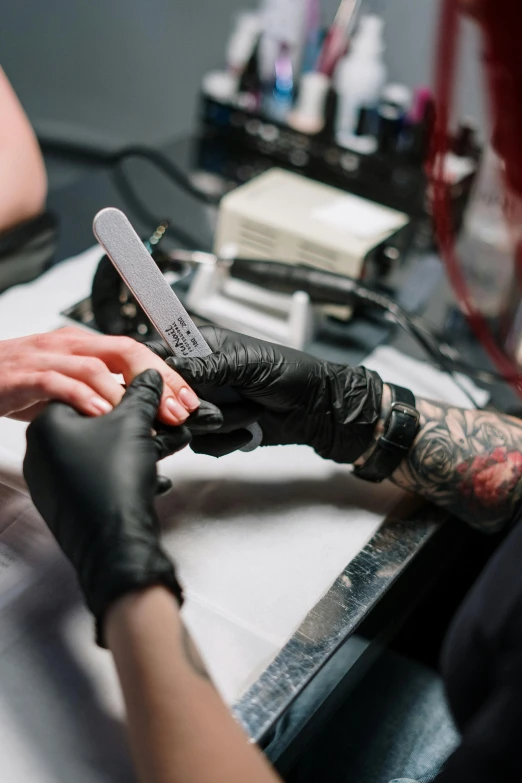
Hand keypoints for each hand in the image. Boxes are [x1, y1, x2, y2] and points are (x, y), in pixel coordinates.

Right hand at [0, 327, 200, 424]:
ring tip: (150, 417)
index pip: (136, 351)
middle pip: (125, 351)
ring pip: (95, 366)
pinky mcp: (25, 375)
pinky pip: (58, 381)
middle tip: (178, 409)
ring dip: (127, 393)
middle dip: (158, 380)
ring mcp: (46, 357)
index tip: (189, 400)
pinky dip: (82, 397)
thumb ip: (99, 393)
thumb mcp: (67, 385)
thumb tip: (140, 414)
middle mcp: (69, 345)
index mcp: (83, 345)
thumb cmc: (19, 381)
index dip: (167, 373)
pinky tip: (102, 414)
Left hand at [23, 369, 188, 643]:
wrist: (115, 544)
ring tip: (165, 446)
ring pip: (99, 453)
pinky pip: (98, 478)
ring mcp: (52, 483)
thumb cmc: (114, 483)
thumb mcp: (135, 423)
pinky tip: (151, 477)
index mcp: (46, 427)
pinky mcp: (68, 505)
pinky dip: (124, 473)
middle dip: (133, 423)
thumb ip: (142, 393)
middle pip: (94, 423)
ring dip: (134, 448)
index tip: (145, 394)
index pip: (85, 392)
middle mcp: (41, 454)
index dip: (122, 392)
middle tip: (161, 421)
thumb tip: (148, 378)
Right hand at [148, 327, 382, 462]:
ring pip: (184, 424)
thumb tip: (170, 368)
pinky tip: (250, 427)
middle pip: (165, 397)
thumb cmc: (291, 374)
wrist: (318, 409)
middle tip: (219, 409)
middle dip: (195, 408)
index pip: (158, 354)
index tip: (164, 389)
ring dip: (221, 423)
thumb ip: (206, 365)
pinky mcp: (217, 430)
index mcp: (202, 346)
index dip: (153, 372)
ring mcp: (207, 404)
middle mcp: (200, 375)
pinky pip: (202, 443)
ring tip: (250, 412)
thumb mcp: (248, 364)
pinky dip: (228, 440)